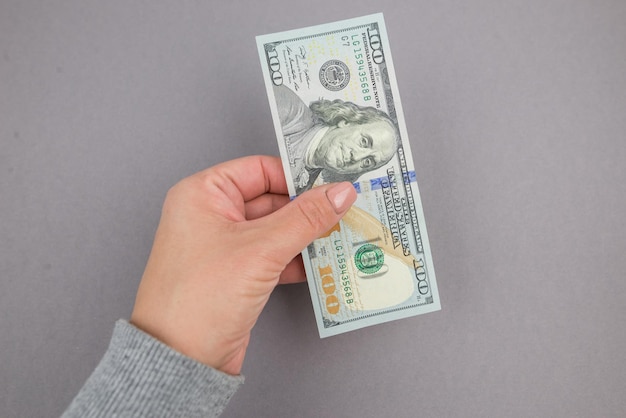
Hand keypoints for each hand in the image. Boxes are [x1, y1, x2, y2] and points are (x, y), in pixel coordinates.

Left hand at [130, 155, 356, 374]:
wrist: (180, 360)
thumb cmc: (199, 298)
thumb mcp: (260, 250)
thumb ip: (305, 218)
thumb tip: (339, 193)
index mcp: (203, 194)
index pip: (259, 170)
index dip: (296, 177)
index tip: (331, 186)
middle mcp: (210, 215)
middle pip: (271, 200)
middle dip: (306, 210)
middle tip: (343, 212)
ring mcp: (223, 246)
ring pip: (275, 230)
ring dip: (306, 235)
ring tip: (340, 236)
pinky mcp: (235, 274)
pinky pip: (272, 255)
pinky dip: (296, 258)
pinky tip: (322, 263)